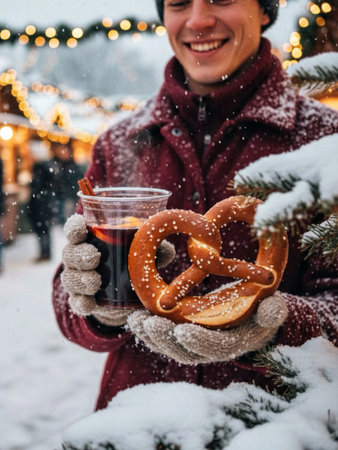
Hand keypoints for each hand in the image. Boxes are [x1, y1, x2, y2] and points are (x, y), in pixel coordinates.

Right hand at [61, 214, 175, 326]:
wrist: (124, 297)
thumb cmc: (131, 263)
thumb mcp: (143, 254)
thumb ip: (155, 250)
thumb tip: (167, 250)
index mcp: (90, 240)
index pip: (74, 229)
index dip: (74, 228)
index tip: (81, 228)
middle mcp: (78, 258)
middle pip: (69, 252)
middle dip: (79, 254)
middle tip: (94, 257)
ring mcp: (77, 279)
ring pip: (70, 277)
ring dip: (80, 278)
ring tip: (95, 281)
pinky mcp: (81, 300)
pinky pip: (76, 301)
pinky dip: (82, 302)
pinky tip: (89, 303)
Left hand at [126, 293, 287, 363]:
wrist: (249, 315)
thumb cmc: (261, 309)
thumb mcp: (272, 307)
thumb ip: (273, 310)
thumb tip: (272, 309)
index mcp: (234, 342)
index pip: (216, 348)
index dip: (201, 343)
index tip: (184, 331)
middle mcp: (210, 348)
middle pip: (186, 352)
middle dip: (167, 341)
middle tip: (151, 325)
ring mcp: (194, 344)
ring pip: (170, 347)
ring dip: (151, 336)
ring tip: (136, 320)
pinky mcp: (182, 335)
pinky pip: (163, 337)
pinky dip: (147, 330)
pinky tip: (135, 318)